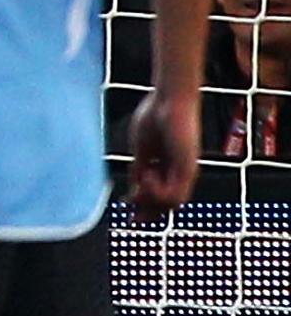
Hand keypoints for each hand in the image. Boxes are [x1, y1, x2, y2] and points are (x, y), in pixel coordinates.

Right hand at [129, 91, 198, 214]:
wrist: (169, 99)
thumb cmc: (156, 115)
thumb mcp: (141, 149)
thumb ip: (139, 169)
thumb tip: (134, 187)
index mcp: (168, 167)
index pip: (159, 196)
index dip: (143, 206)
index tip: (127, 208)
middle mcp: (180, 172)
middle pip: (167, 205)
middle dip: (147, 212)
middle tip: (132, 215)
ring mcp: (186, 171)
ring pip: (172, 204)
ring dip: (151, 198)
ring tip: (142, 179)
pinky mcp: (188, 168)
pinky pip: (175, 195)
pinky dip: (157, 192)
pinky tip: (147, 175)